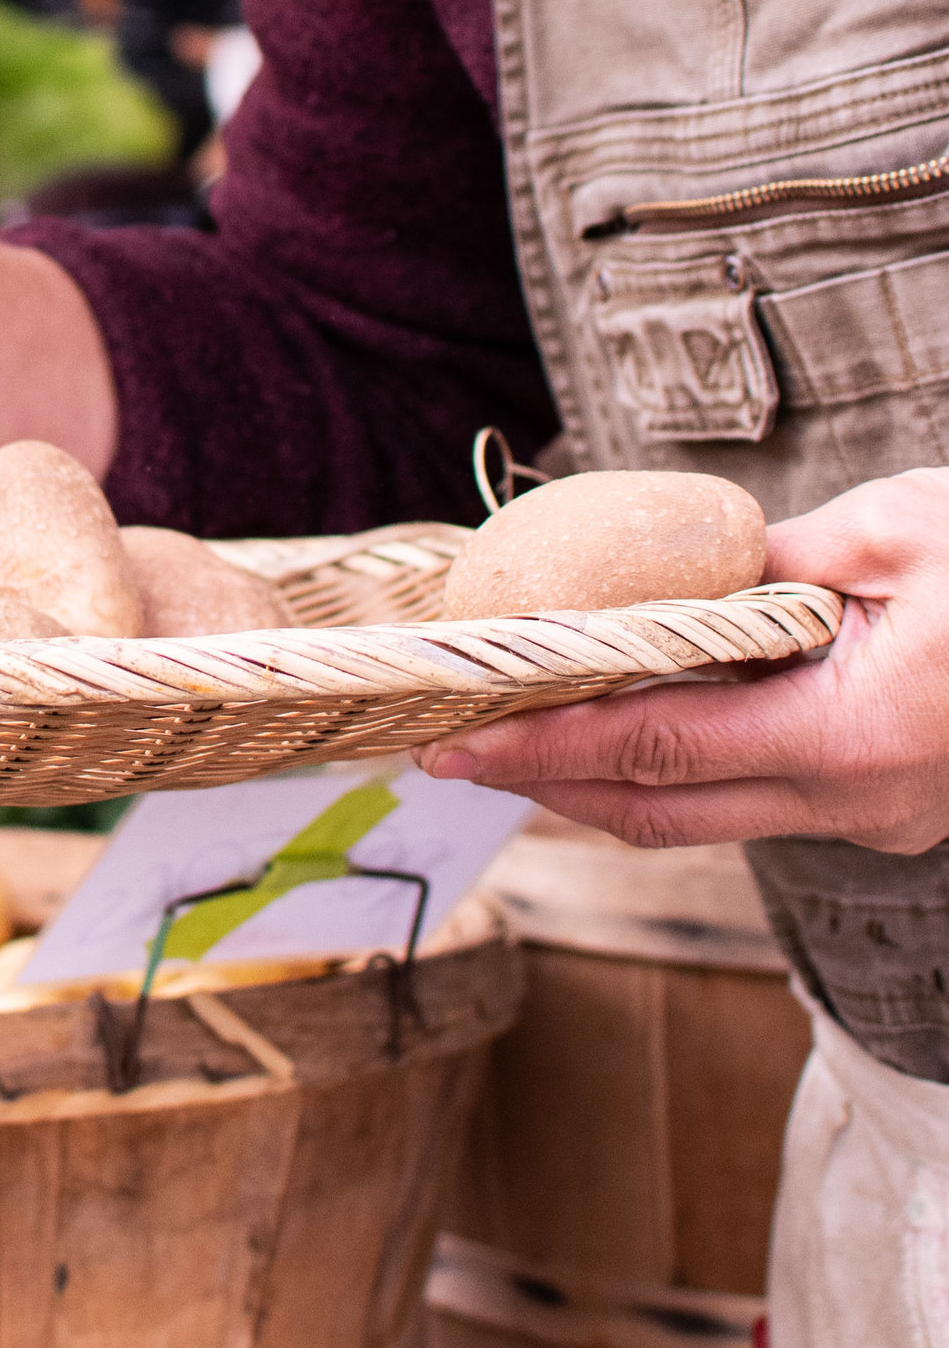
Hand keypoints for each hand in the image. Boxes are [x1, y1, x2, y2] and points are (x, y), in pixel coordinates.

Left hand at [419, 469, 948, 854]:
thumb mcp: (899, 533)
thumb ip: (777, 566)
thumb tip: (676, 577)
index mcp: (852, 735)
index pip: (654, 754)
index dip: (542, 749)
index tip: (454, 741)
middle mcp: (856, 799)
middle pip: (660, 809)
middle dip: (545, 780)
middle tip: (448, 742)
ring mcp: (876, 814)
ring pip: (705, 814)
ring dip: (604, 777)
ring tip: (512, 723)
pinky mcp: (886, 803)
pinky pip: (755, 795)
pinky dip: (678, 763)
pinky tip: (625, 714)